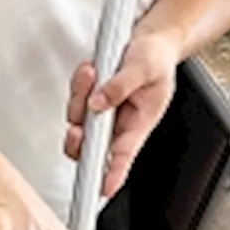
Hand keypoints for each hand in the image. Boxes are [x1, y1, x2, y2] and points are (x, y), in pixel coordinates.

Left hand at [64, 31, 179, 198]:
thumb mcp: (145, 67)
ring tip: (91, 72)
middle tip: (78, 126)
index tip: (104, 189)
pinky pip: (74, 100)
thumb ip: (121, 85)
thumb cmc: (155, 57)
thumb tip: (98, 103)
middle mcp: (116, 123)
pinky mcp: (88, 100)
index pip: (123, 156)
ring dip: (78, 97)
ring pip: (76, 120)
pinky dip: (78, 85)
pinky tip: (89, 70)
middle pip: (87, 146)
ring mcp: (100, 113)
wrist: (150, 40)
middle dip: (78, 137)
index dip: (113, 174)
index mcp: (138, 123)